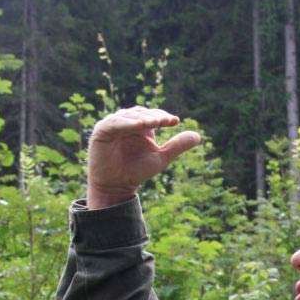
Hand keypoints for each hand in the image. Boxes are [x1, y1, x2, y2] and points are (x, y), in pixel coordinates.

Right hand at [86, 106, 200, 207]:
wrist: (116, 186)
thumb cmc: (137, 171)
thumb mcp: (161, 158)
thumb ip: (177, 146)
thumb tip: (198, 136)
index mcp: (140, 126)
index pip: (153, 115)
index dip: (163, 116)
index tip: (175, 122)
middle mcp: (127, 123)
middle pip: (141, 113)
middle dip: (154, 116)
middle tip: (165, 120)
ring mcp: (113, 125)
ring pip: (129, 116)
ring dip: (142, 118)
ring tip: (154, 122)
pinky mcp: (101, 131)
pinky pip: (114, 124)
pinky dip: (126, 123)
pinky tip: (138, 126)